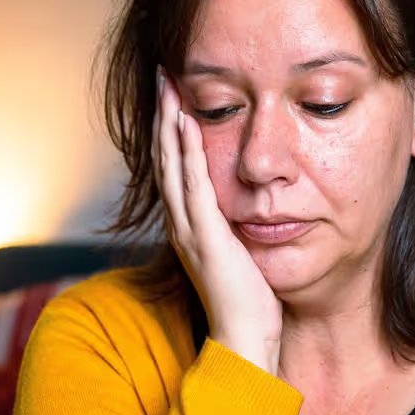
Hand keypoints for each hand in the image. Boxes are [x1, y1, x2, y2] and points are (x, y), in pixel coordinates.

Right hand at [151, 66, 282, 373]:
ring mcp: (190, 229)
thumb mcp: (241, 251)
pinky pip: (195, 186)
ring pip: (173, 166)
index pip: (175, 167)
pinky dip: (189, 153)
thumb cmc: (249, 301)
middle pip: (165, 158)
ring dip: (169, 124)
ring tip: (169, 87)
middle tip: (163, 75)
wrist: (245, 340)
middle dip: (163, 114)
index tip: (174, 95)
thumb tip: (252, 201)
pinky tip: (188, 125)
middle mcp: (182, 223)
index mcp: (190, 225)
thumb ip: (237, 225)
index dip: (171, 130)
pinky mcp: (207, 237)